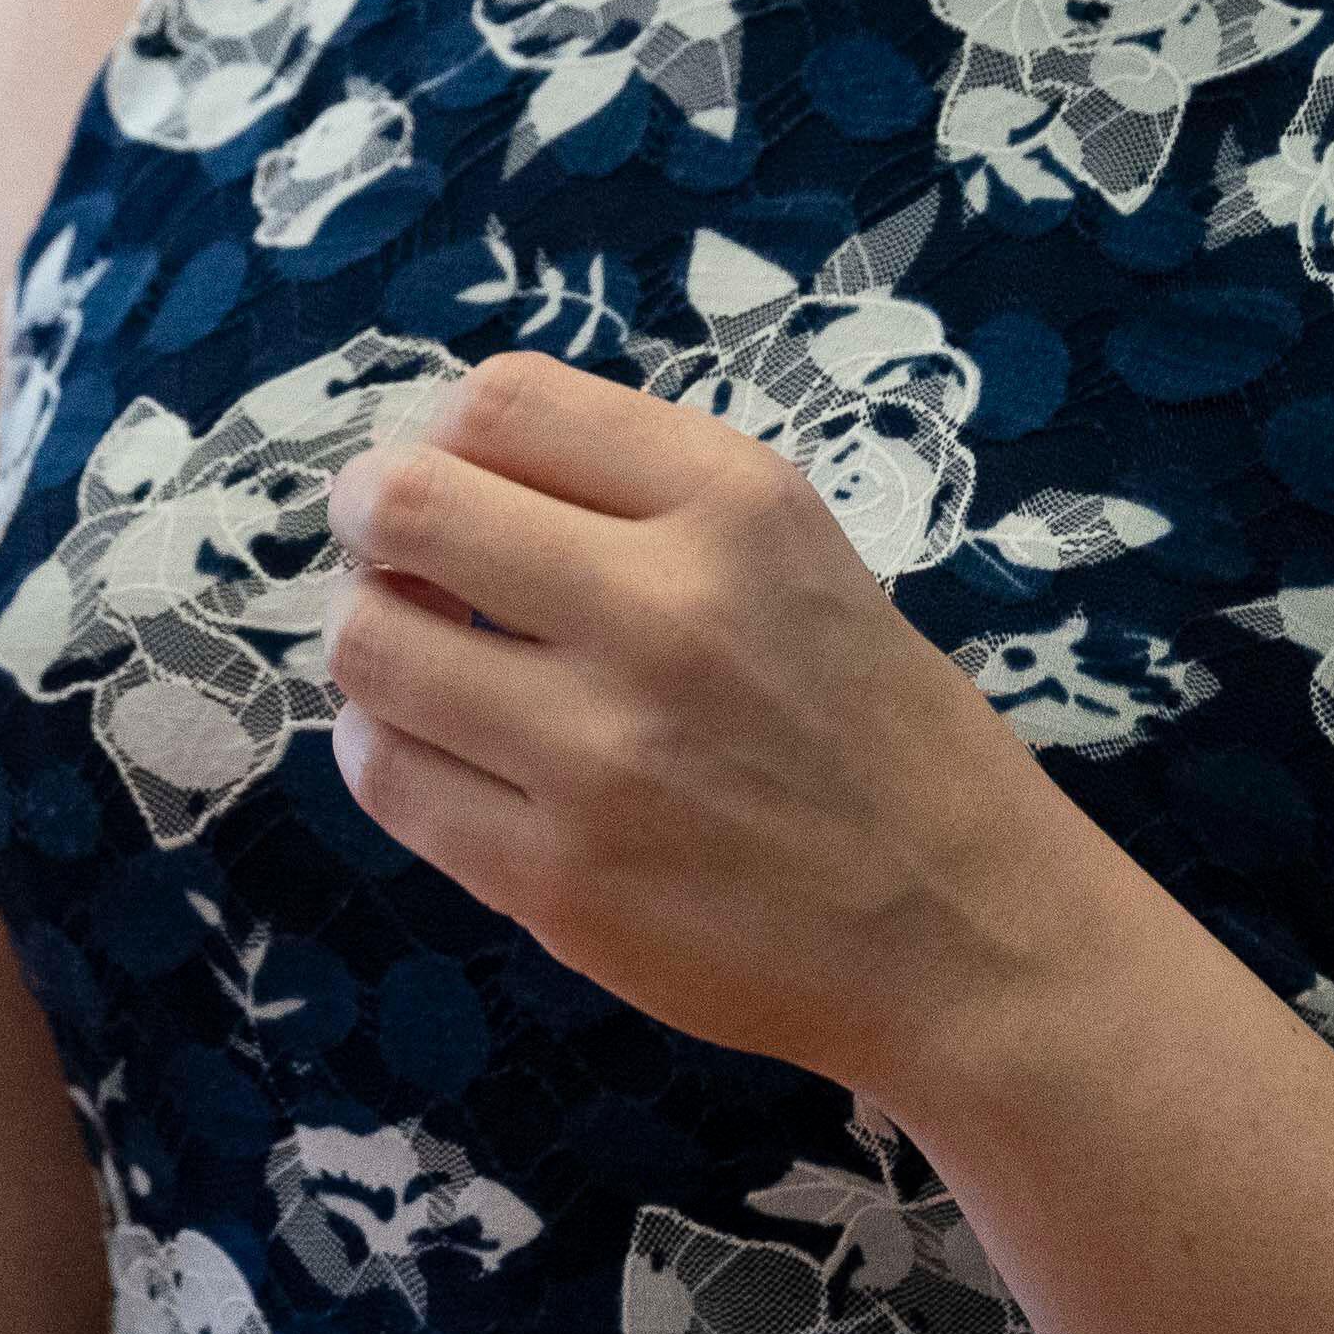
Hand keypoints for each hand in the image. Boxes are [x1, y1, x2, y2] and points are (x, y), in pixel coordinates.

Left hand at [320, 352, 1102, 1097]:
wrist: (964, 934)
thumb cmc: (876, 728)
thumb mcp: (794, 550)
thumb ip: (639, 494)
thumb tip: (447, 461)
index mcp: (734, 506)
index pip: (505, 399)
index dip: (444, 433)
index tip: (454, 476)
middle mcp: (663, 611)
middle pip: (408, 505)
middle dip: (373, 518)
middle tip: (391, 554)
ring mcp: (601, 755)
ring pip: (368, 645)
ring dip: (370, 637)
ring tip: (415, 659)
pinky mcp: (558, 880)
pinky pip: (387, 778)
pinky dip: (382, 747)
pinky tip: (432, 747)